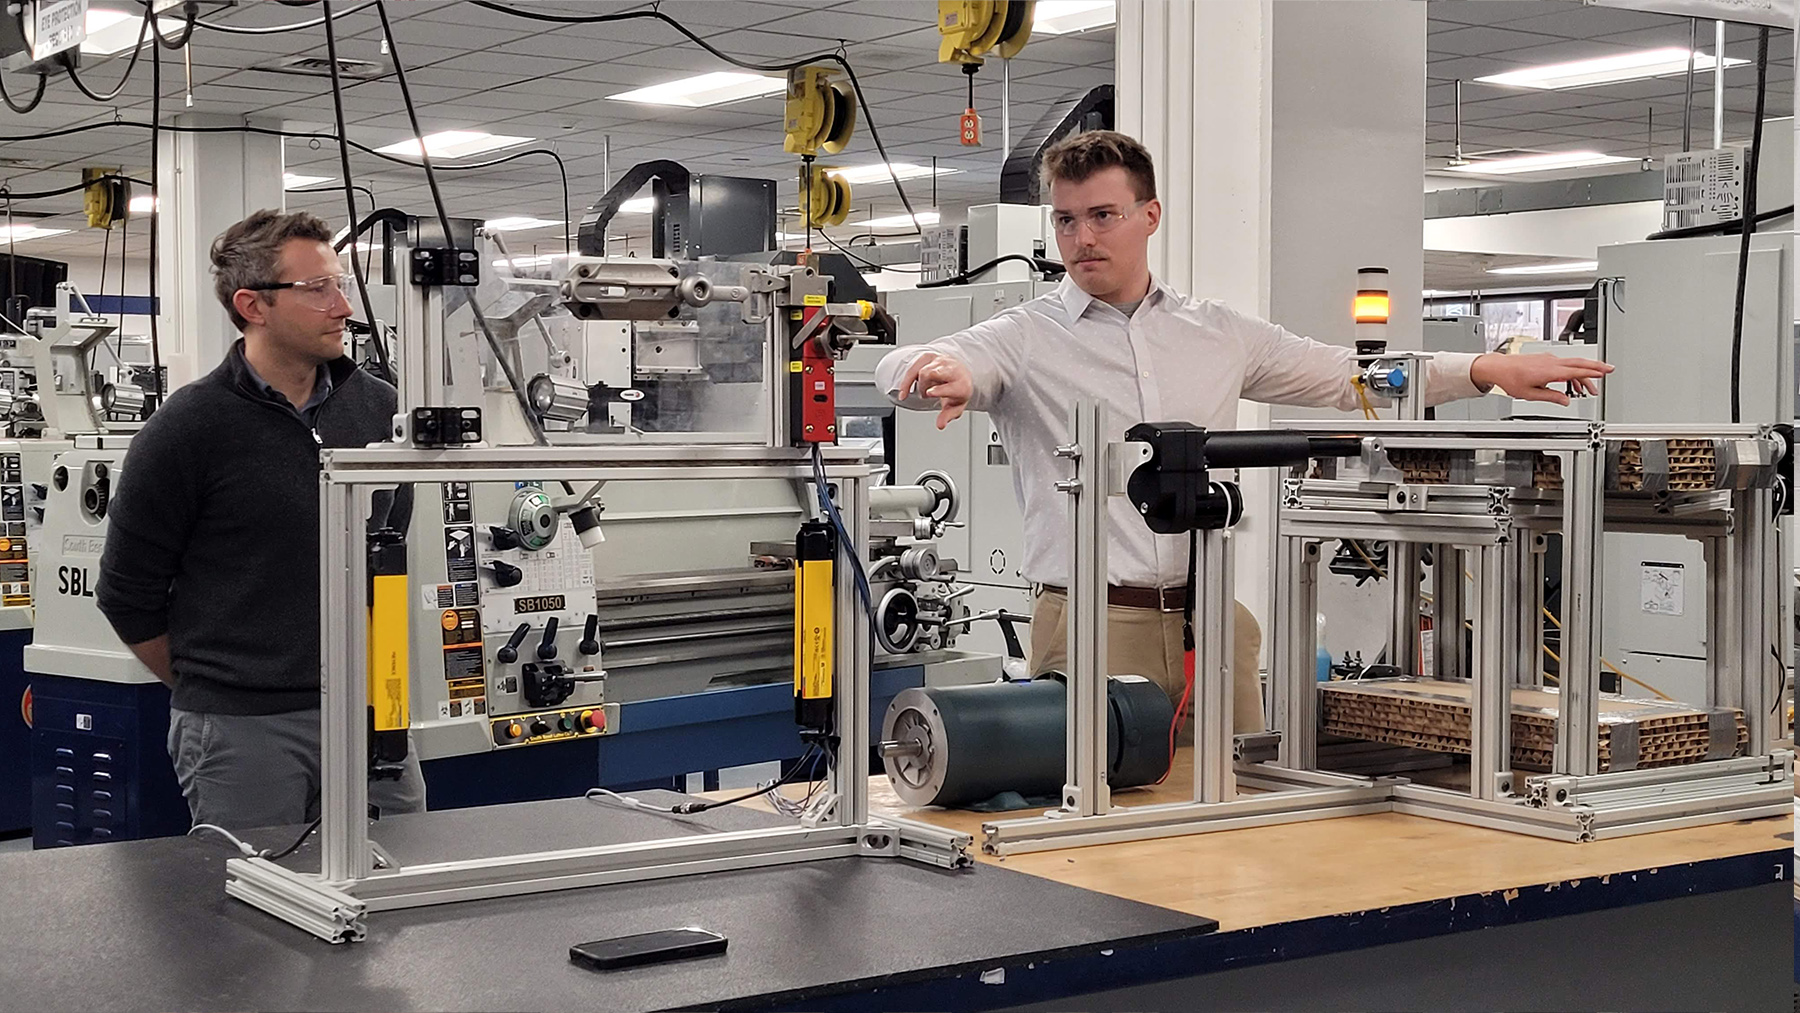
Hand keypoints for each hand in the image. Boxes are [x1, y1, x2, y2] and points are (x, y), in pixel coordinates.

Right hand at [898, 352, 973, 428]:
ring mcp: (940, 362)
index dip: (939, 390)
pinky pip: (913, 368)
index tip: (929, 393)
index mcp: (961, 384)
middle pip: (933, 374)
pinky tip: (905, 390)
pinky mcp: (929, 357)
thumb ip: (948, 416)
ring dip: (920, 384)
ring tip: (925, 390)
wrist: (961, 372)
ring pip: (922, 371)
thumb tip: (940, 425)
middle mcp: (951, 370)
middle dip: (924, 385)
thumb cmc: (958, 390)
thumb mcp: (956, 406)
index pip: (950, 386)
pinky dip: (907, 380)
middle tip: (925, 395)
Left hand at [1470, 353, 1613, 406]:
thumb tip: (1566, 401)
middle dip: (1596, 367)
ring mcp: (1548, 360)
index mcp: (1549, 371)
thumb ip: (1551, 397)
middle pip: (1578, 363)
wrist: (1498, 367)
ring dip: (1583, 374)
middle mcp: (1551, 363)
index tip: (1604, 374)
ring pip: (1572, 364)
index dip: (1591, 373)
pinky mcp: (1545, 360)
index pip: (1575, 371)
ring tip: (1591, 388)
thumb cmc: (1510, 380)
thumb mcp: (1530, 394)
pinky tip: (1573, 384)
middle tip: (1609, 370)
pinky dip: (1572, 373)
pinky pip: (1564, 365)